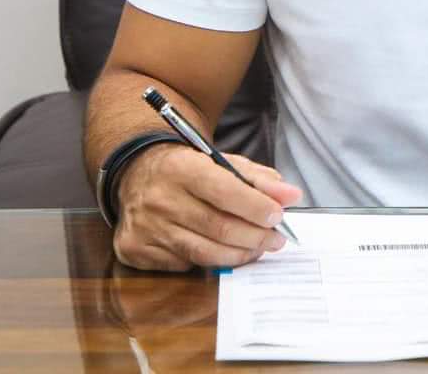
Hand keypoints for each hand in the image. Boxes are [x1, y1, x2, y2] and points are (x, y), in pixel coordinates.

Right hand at [113, 144, 302, 270]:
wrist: (137, 175)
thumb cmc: (190, 169)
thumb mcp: (223, 162)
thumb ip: (259, 179)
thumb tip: (292, 196)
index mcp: (182, 168)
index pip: (225, 191)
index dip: (255, 207)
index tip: (278, 216)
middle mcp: (160, 199)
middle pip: (217, 227)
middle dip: (254, 236)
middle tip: (276, 240)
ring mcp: (146, 228)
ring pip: (202, 252)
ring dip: (238, 254)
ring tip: (258, 249)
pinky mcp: (135, 251)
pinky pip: (183, 264)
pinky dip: (209, 260)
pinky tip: (222, 251)